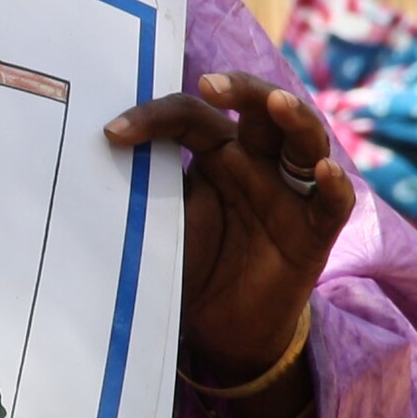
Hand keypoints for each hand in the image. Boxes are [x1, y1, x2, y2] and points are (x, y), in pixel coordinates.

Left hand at [105, 70, 353, 383]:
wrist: (222, 332)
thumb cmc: (193, 266)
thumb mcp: (160, 224)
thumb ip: (142, 190)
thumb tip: (82, 159)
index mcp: (219, 153)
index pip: (193, 116)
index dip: (154, 117)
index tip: (112, 133)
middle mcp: (259, 163)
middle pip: (262, 110)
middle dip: (243, 89)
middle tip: (211, 85)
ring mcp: (291, 195)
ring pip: (305, 141)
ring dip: (295, 118)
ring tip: (278, 104)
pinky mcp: (315, 234)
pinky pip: (333, 203)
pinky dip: (334, 185)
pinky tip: (323, 172)